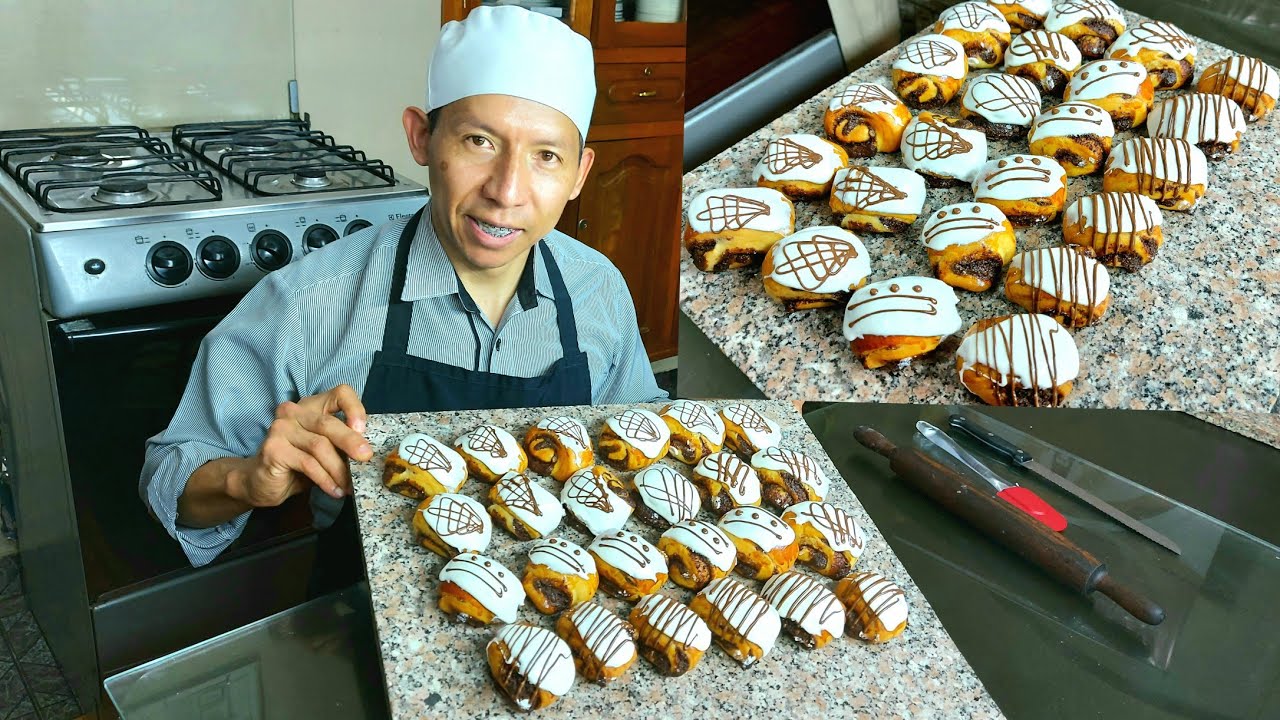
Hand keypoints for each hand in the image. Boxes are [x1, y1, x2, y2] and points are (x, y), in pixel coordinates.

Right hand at [235, 384, 372, 507]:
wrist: (261, 482)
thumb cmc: (298, 465)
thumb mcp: (326, 451)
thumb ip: (342, 444)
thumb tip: (368, 452)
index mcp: (311, 406)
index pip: (339, 393)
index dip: (354, 408)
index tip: (363, 429)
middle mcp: (293, 412)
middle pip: (329, 423)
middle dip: (351, 443)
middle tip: (366, 459)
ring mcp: (281, 428)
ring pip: (320, 446)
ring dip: (339, 469)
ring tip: (348, 485)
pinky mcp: (273, 448)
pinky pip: (308, 464)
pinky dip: (325, 479)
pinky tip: (334, 490)